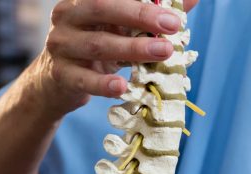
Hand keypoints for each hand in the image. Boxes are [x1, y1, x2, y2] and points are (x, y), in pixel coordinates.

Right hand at [34, 0, 199, 113]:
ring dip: (133, 49)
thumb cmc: (99, 48)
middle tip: (172, 25)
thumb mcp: (122, 28)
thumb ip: (150, 14)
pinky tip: (122, 87)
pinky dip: (103, 84)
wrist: (60, 82)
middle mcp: (68, 15)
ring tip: (164, 52)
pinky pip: (84, 79)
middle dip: (140, 15)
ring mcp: (61, 45)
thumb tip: (191, 0)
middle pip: (102, 8)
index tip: (170, 8)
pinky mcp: (61, 75)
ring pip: (98, 44)